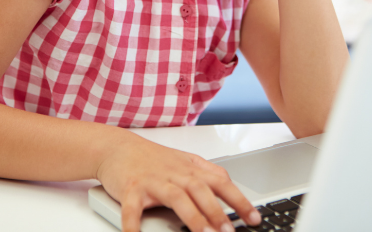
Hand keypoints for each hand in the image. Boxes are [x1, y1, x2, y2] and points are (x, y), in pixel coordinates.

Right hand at [96, 132, 261, 231]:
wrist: (117, 147)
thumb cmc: (151, 158)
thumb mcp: (184, 162)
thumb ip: (206, 174)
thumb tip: (230, 187)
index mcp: (190, 168)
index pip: (221, 182)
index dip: (239, 200)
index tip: (254, 218)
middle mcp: (175, 173)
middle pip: (201, 190)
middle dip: (218, 212)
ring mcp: (153, 180)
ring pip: (177, 197)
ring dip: (193, 217)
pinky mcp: (131, 188)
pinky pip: (133, 209)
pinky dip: (135, 225)